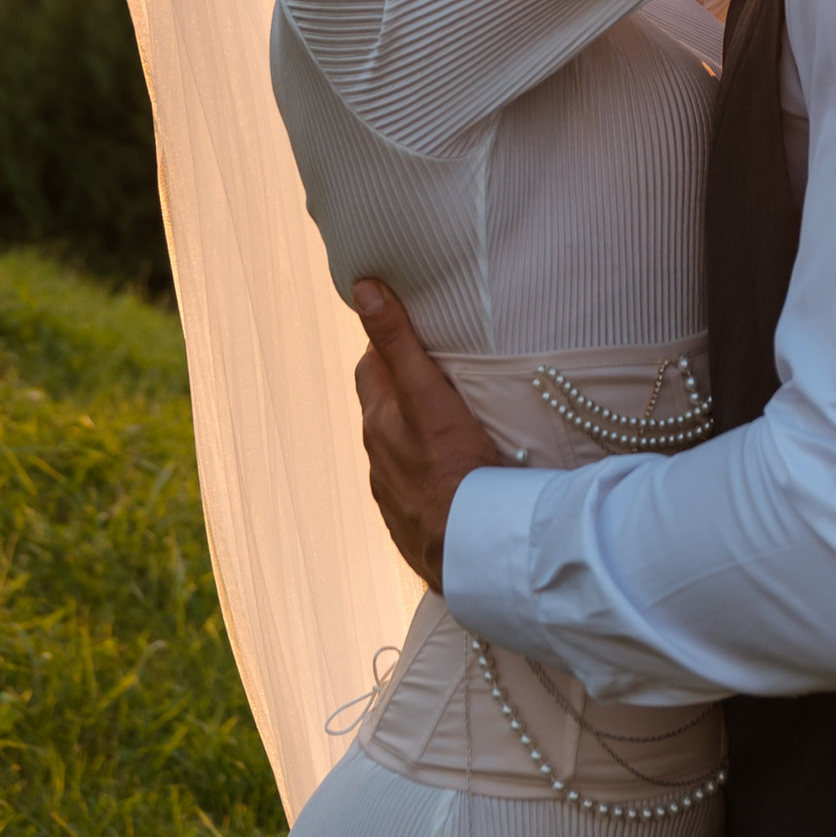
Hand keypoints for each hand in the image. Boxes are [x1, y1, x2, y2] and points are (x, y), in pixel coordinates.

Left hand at [350, 279, 504, 591]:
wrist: (471, 550)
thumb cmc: (455, 467)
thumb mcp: (427, 394)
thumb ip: (398, 341)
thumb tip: (364, 286)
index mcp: (380, 421)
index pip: (374, 364)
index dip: (390, 344)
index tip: (415, 330)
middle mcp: (378, 456)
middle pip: (381, 407)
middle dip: (399, 385)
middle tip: (434, 369)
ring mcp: (393, 493)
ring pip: (398, 449)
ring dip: (414, 432)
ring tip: (449, 423)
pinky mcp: (412, 524)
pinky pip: (415, 486)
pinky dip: (426, 472)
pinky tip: (452, 475)